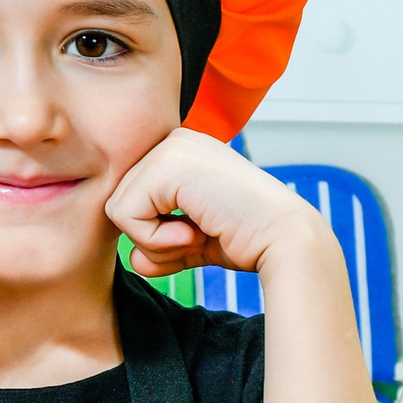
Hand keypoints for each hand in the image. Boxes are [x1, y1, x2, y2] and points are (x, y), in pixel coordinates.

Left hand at [106, 129, 325, 276]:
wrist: (284, 239)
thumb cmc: (250, 239)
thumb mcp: (195, 241)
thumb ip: (162, 246)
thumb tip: (134, 261)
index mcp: (182, 151)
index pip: (134, 198)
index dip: (157, 231)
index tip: (199, 234)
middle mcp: (174, 141)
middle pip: (121, 203)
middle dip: (152, 237)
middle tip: (198, 237)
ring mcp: (170, 148)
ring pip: (118, 210)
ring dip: (154, 240)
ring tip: (197, 234)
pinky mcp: (166, 166)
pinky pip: (125, 216)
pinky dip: (154, 239)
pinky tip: (195, 233)